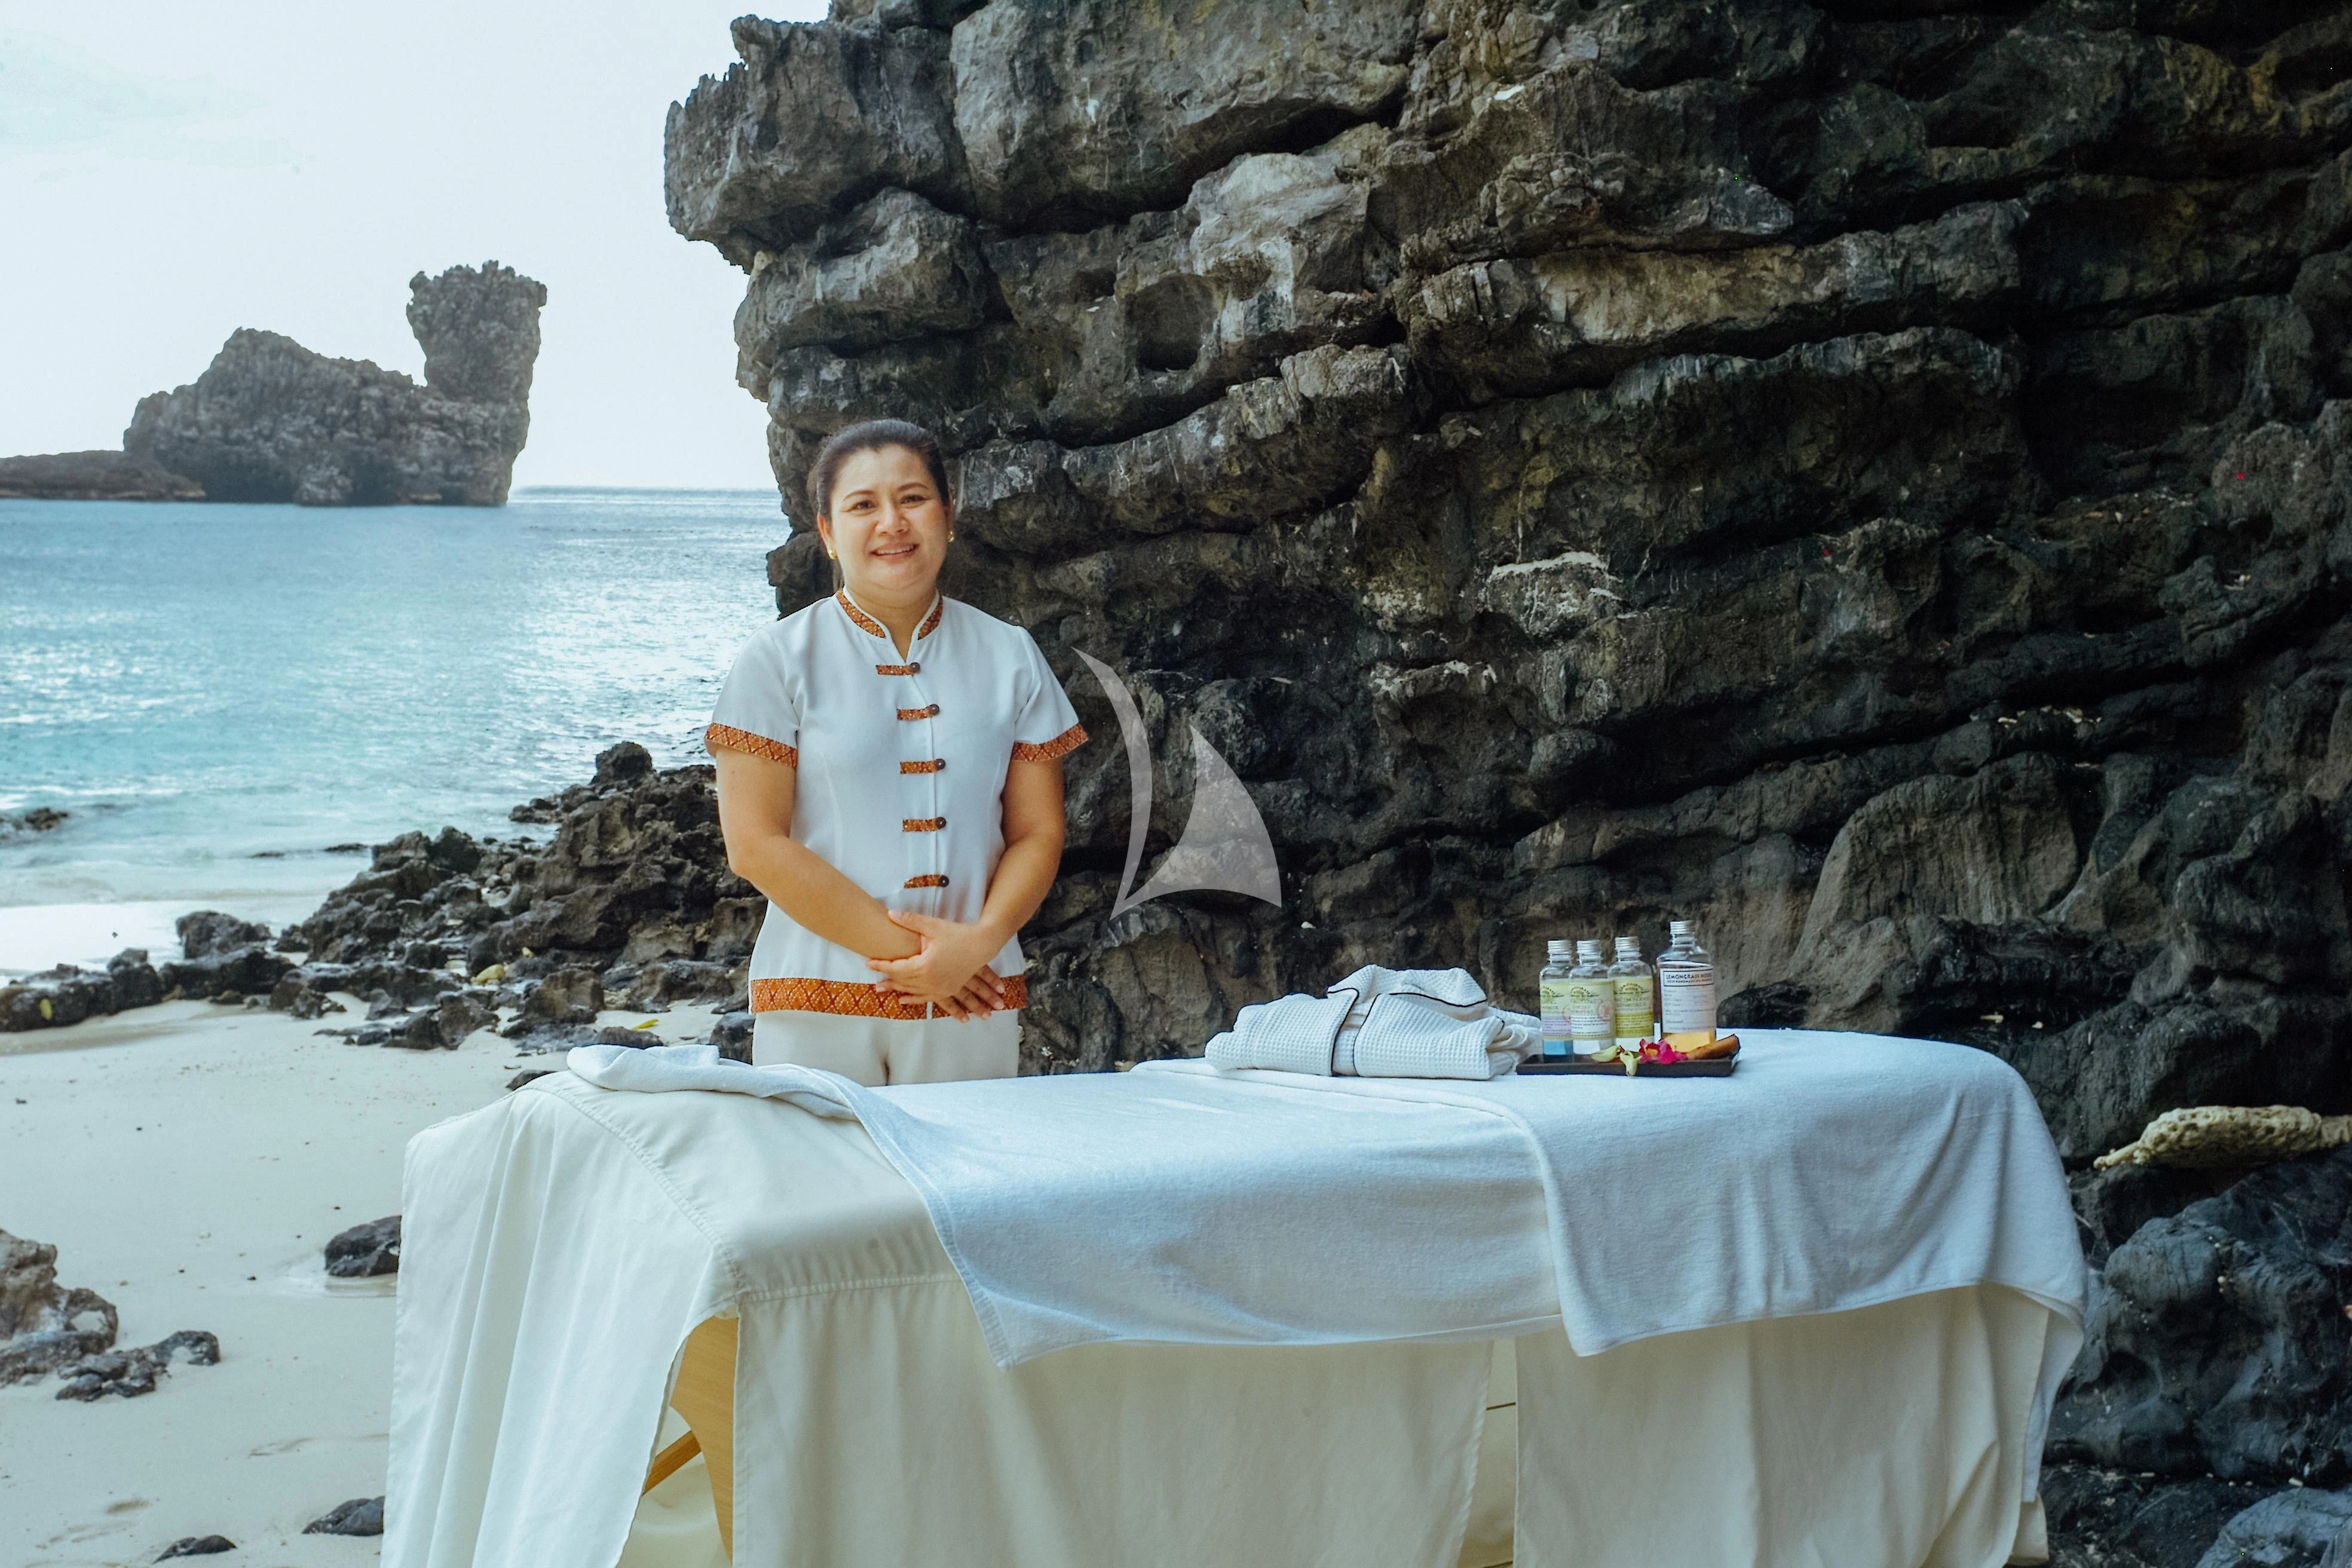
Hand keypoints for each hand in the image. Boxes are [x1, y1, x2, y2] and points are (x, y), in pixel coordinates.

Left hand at [867, 911, 1008, 1020]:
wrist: (983, 945)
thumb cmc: (959, 934)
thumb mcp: (933, 926)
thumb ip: (910, 921)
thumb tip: (890, 914)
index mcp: (924, 966)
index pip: (896, 968)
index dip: (881, 965)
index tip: (869, 963)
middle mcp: (930, 981)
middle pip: (902, 981)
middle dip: (887, 980)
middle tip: (873, 981)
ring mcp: (940, 988)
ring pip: (912, 991)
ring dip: (897, 990)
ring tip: (883, 989)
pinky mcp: (947, 989)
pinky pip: (926, 998)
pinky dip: (913, 999)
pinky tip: (904, 999)